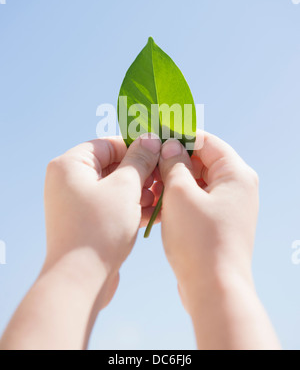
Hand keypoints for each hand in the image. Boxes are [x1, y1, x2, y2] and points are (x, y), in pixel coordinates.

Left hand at [44, 134, 160, 304]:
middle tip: (164, 176)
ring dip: (139, 190)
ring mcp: (76, 203)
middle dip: (141, 172)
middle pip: (112, 165)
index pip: (107, 145)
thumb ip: (139, 160)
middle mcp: (69, 181)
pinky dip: (131, 206)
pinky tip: (155, 213)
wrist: (80, 280)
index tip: (160, 151)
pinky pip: (112, 205)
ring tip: (161, 197)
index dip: (136, 147)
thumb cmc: (100, 228)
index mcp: (70, 165)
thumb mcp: (125, 188)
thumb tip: (150, 139)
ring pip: (115, 187)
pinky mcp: (86, 222)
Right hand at [157, 131, 279, 348]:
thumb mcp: (180, 193)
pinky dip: (177, 200)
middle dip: (173, 161)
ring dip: (172, 182)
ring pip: (196, 182)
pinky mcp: (218, 223)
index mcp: (236, 174)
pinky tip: (154, 206)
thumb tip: (171, 145)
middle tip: (147, 161)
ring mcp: (228, 206)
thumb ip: (174, 163)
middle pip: (202, 161)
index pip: (207, 141)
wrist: (213, 289)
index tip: (155, 134)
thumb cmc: (198, 239)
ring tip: (147, 185)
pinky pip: (196, 202)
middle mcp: (237, 187)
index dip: (179, 136)